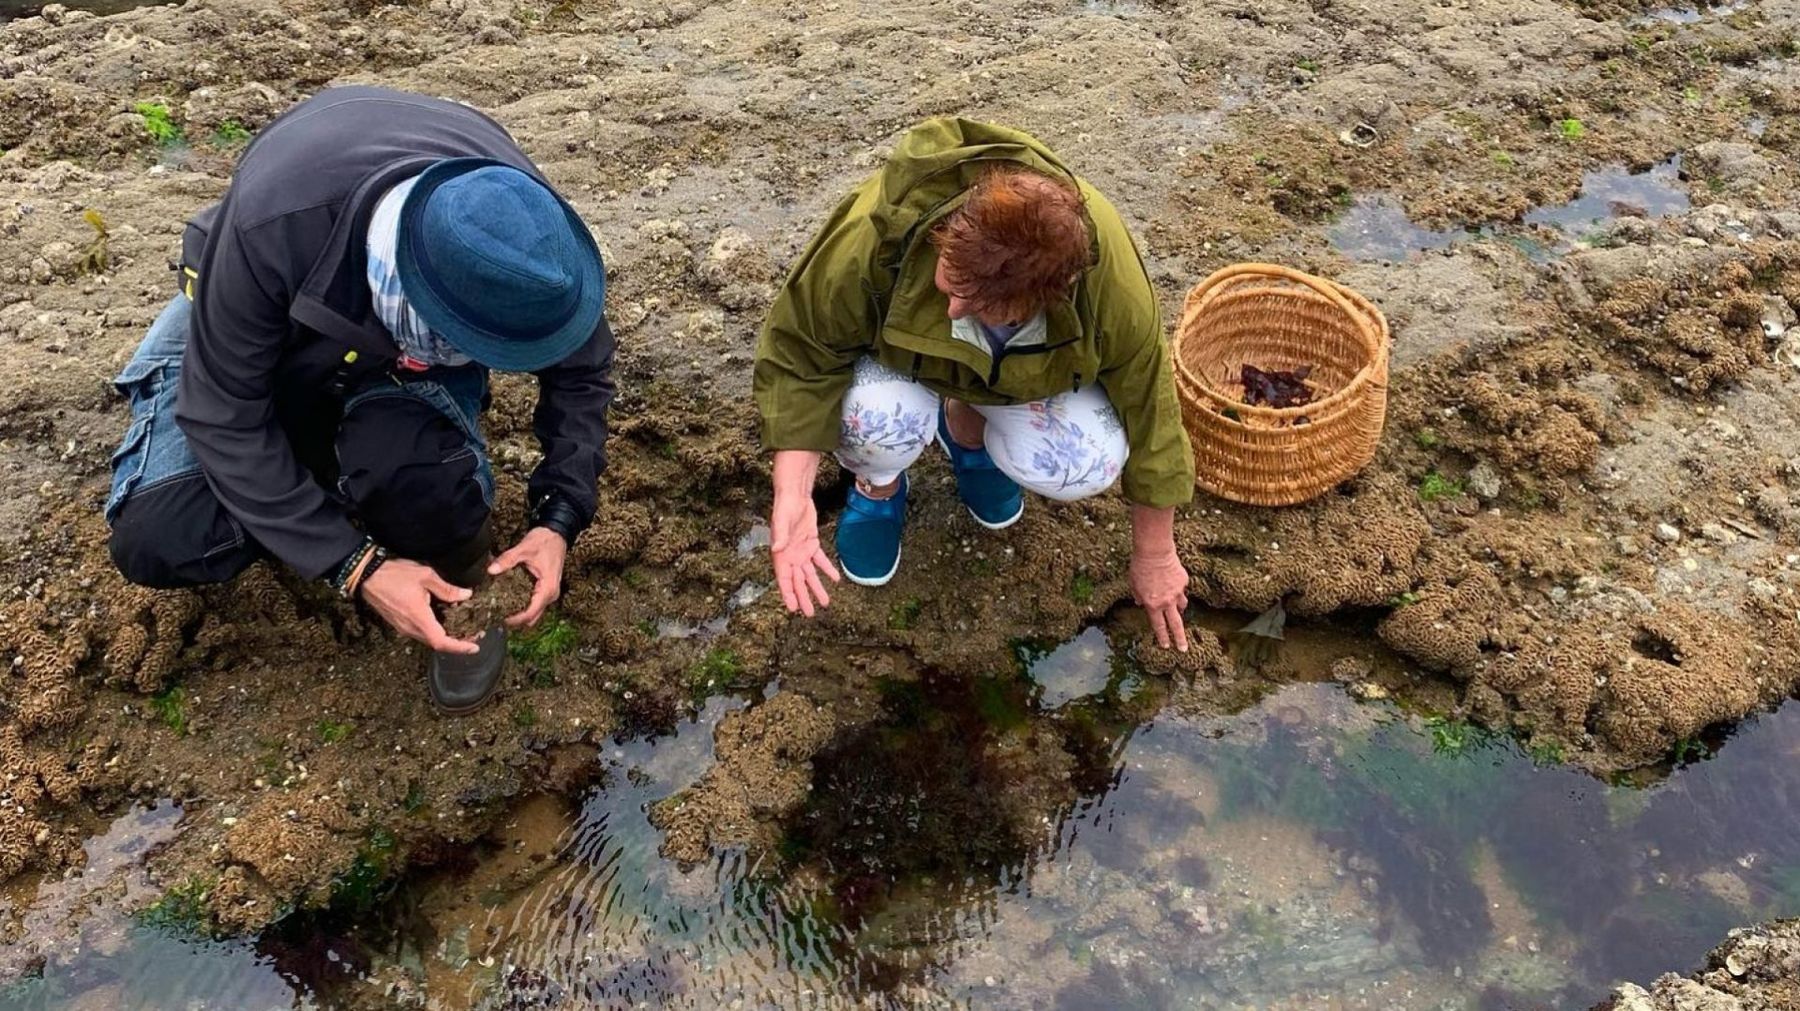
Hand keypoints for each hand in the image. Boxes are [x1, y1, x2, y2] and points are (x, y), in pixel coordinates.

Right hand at [359, 558, 478, 654]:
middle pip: (437, 642)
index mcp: (418, 618)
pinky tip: (443, 620)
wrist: (366, 576)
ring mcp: (402, 627)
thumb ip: (446, 589)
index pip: (441, 642)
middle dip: (457, 641)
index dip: (459, 647)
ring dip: (445, 636)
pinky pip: (419, 632)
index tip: (474, 647)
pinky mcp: (398, 624)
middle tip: (474, 634)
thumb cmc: (394, 574)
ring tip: (462, 628)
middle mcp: (409, 628)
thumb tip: (465, 595)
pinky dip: (434, 630)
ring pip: (428, 638)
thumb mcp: (425, 576)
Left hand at [487, 526, 567, 628]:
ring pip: (533, 613)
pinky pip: (534, 605)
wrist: (557, 534)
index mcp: (548, 588)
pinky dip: (522, 607)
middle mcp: (551, 595)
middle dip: (515, 620)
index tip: (499, 618)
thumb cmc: (545, 541)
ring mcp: (549, 594)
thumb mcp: (524, 549)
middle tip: (496, 616)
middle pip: (532, 618)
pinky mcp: (545, 591)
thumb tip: (491, 570)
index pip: (530, 613)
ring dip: (518, 614)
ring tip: (500, 610)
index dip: (514, 619)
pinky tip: (509, 601)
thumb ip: (507, 559)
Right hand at [770, 486, 839, 615]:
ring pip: (809, 574)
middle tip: (809, 613)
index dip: (788, 594)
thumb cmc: (784, 507)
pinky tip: (835, 579)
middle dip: (803, 597)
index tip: (793, 608)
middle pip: (797, 582)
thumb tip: (777, 549)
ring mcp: (801, 551)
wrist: (795, 495)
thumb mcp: (781, 521)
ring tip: (825, 602)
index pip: (784, 579)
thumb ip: (780, 536)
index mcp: (781, 555)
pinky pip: (820, 560)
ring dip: (817, 587)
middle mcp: (790, 556)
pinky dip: (827, 569)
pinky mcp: (811, 544)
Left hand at [1130, 547, 1190, 651]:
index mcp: (1153, 604)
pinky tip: (1171, 580)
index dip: (1162, 637)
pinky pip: (1181, 588)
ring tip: (1177, 608)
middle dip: (1180, 639)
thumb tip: (1140, 603)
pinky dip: (1177, 588)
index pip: (1158, 626)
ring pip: (1182, 606)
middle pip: (1176, 625)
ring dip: (1179, 609)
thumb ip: (1138, 596)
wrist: (1155, 551)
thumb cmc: (1140, 567)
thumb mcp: (1133, 584)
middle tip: (1183, 649)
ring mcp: (1177, 592)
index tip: (1166, 646)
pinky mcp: (1184, 581)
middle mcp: (1167, 601)